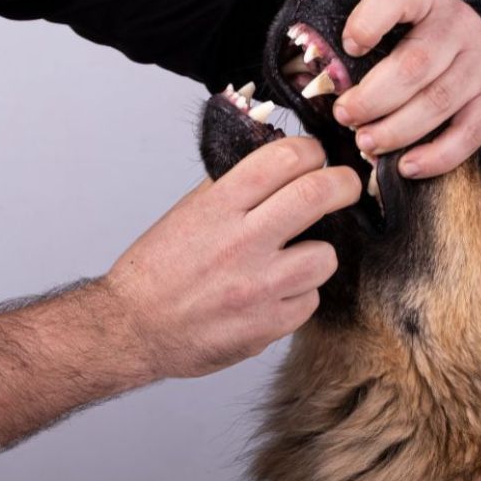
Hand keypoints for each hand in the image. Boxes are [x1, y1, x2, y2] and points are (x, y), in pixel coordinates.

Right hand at [104, 138, 360, 377]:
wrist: (134, 329)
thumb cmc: (158, 271)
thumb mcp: (188, 213)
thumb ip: (233, 188)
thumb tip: (279, 163)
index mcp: (218, 208)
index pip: (283, 159)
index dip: (312, 151)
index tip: (316, 157)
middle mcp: (240, 243)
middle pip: (318, 195)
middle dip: (345, 184)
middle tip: (346, 187)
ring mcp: (258, 287)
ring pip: (325, 256)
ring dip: (318, 252)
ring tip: (297, 256)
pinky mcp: (268, 325)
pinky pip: (310, 300)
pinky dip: (299, 296)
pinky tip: (277, 294)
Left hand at [332, 0, 480, 177]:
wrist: (472, 40)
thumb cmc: (420, 36)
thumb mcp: (390, 20)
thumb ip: (358, 39)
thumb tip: (312, 75)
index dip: (368, 22)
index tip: (348, 46)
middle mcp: (458, 27)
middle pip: (414, 65)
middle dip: (373, 98)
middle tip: (346, 116)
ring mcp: (480, 64)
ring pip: (437, 103)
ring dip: (396, 130)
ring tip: (367, 142)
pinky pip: (466, 135)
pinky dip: (434, 157)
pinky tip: (406, 165)